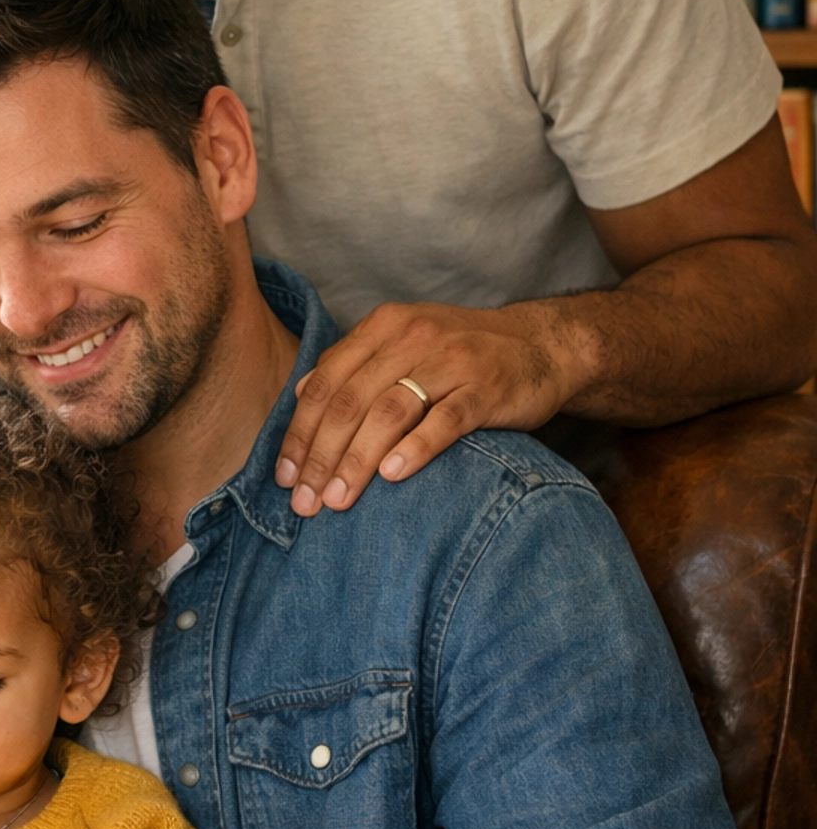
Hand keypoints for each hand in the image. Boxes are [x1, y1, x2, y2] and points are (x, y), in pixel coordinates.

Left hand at [274, 298, 588, 516]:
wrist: (543, 345)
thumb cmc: (463, 354)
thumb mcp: (405, 344)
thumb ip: (356, 365)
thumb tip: (301, 395)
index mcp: (384, 327)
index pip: (326, 382)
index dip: (300, 432)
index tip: (284, 478)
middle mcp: (413, 338)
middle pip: (351, 400)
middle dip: (321, 455)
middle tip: (305, 501)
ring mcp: (452, 361)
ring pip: (390, 411)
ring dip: (357, 459)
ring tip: (338, 499)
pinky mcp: (487, 388)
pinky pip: (445, 420)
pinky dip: (415, 448)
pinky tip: (392, 476)